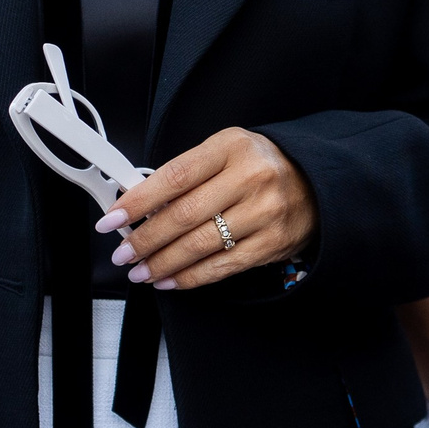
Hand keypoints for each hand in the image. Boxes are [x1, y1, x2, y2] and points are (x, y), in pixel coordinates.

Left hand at [94, 127, 315, 289]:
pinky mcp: (272, 243)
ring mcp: (264, 212)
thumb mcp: (224, 152)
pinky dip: (191, 277)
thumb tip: (139, 205)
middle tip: (122, 253)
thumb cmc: (259, 165)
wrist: (315, 182)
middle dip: (146, 239)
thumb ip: (186, 174)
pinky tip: (170, 280)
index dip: (139, 201)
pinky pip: (223, 265)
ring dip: (163, 263)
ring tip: (140, 271)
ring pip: (201, 245)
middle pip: (184, 215)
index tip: (113, 218)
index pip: (175, 176)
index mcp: (231, 147)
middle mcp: (250, 178)